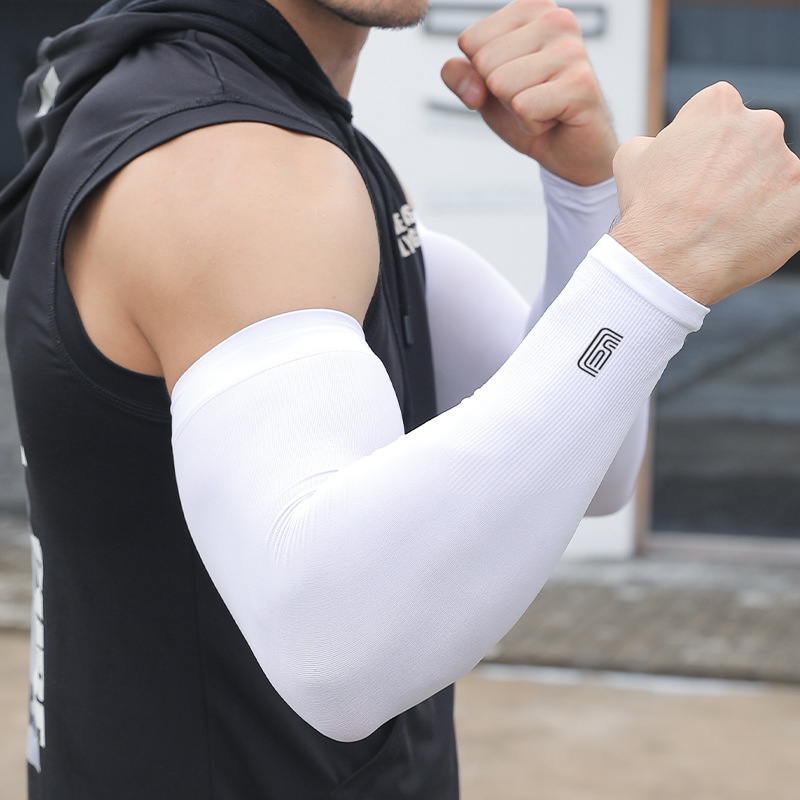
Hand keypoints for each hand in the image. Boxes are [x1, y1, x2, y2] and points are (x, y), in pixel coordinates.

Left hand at [440, 0, 617, 185]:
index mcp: (530, 10)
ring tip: (543, 107)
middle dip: (500, 94)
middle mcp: (555, 19)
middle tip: (532, 98)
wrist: (572, 150)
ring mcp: (571, 50)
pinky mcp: (580, 84)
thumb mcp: (484, 90)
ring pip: (501, 85)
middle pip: (484, 63)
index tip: (515, 82)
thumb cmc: (532, 112)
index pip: (470, 41)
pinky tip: (554, 117)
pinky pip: (523, 108)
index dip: (483, 76)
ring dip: (516, 111)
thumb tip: (471, 86)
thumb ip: (460, 76)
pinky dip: (531, 125)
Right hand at [611, 82, 799, 305]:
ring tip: (724, 226)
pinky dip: (773, 223)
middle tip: (708, 200)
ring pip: (775, 176)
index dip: (703, 143)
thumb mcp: (630, 161)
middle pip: (754, 139)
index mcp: (719, 105)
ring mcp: (789, 165)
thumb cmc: (648, 211)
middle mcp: (762, 125)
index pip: (719, 112)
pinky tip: (744, 238)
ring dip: (756, 195)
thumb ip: (655, 141)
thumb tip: (661, 147)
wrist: (669, 262)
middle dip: (735, 165)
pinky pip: (792, 210)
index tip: (692, 169)